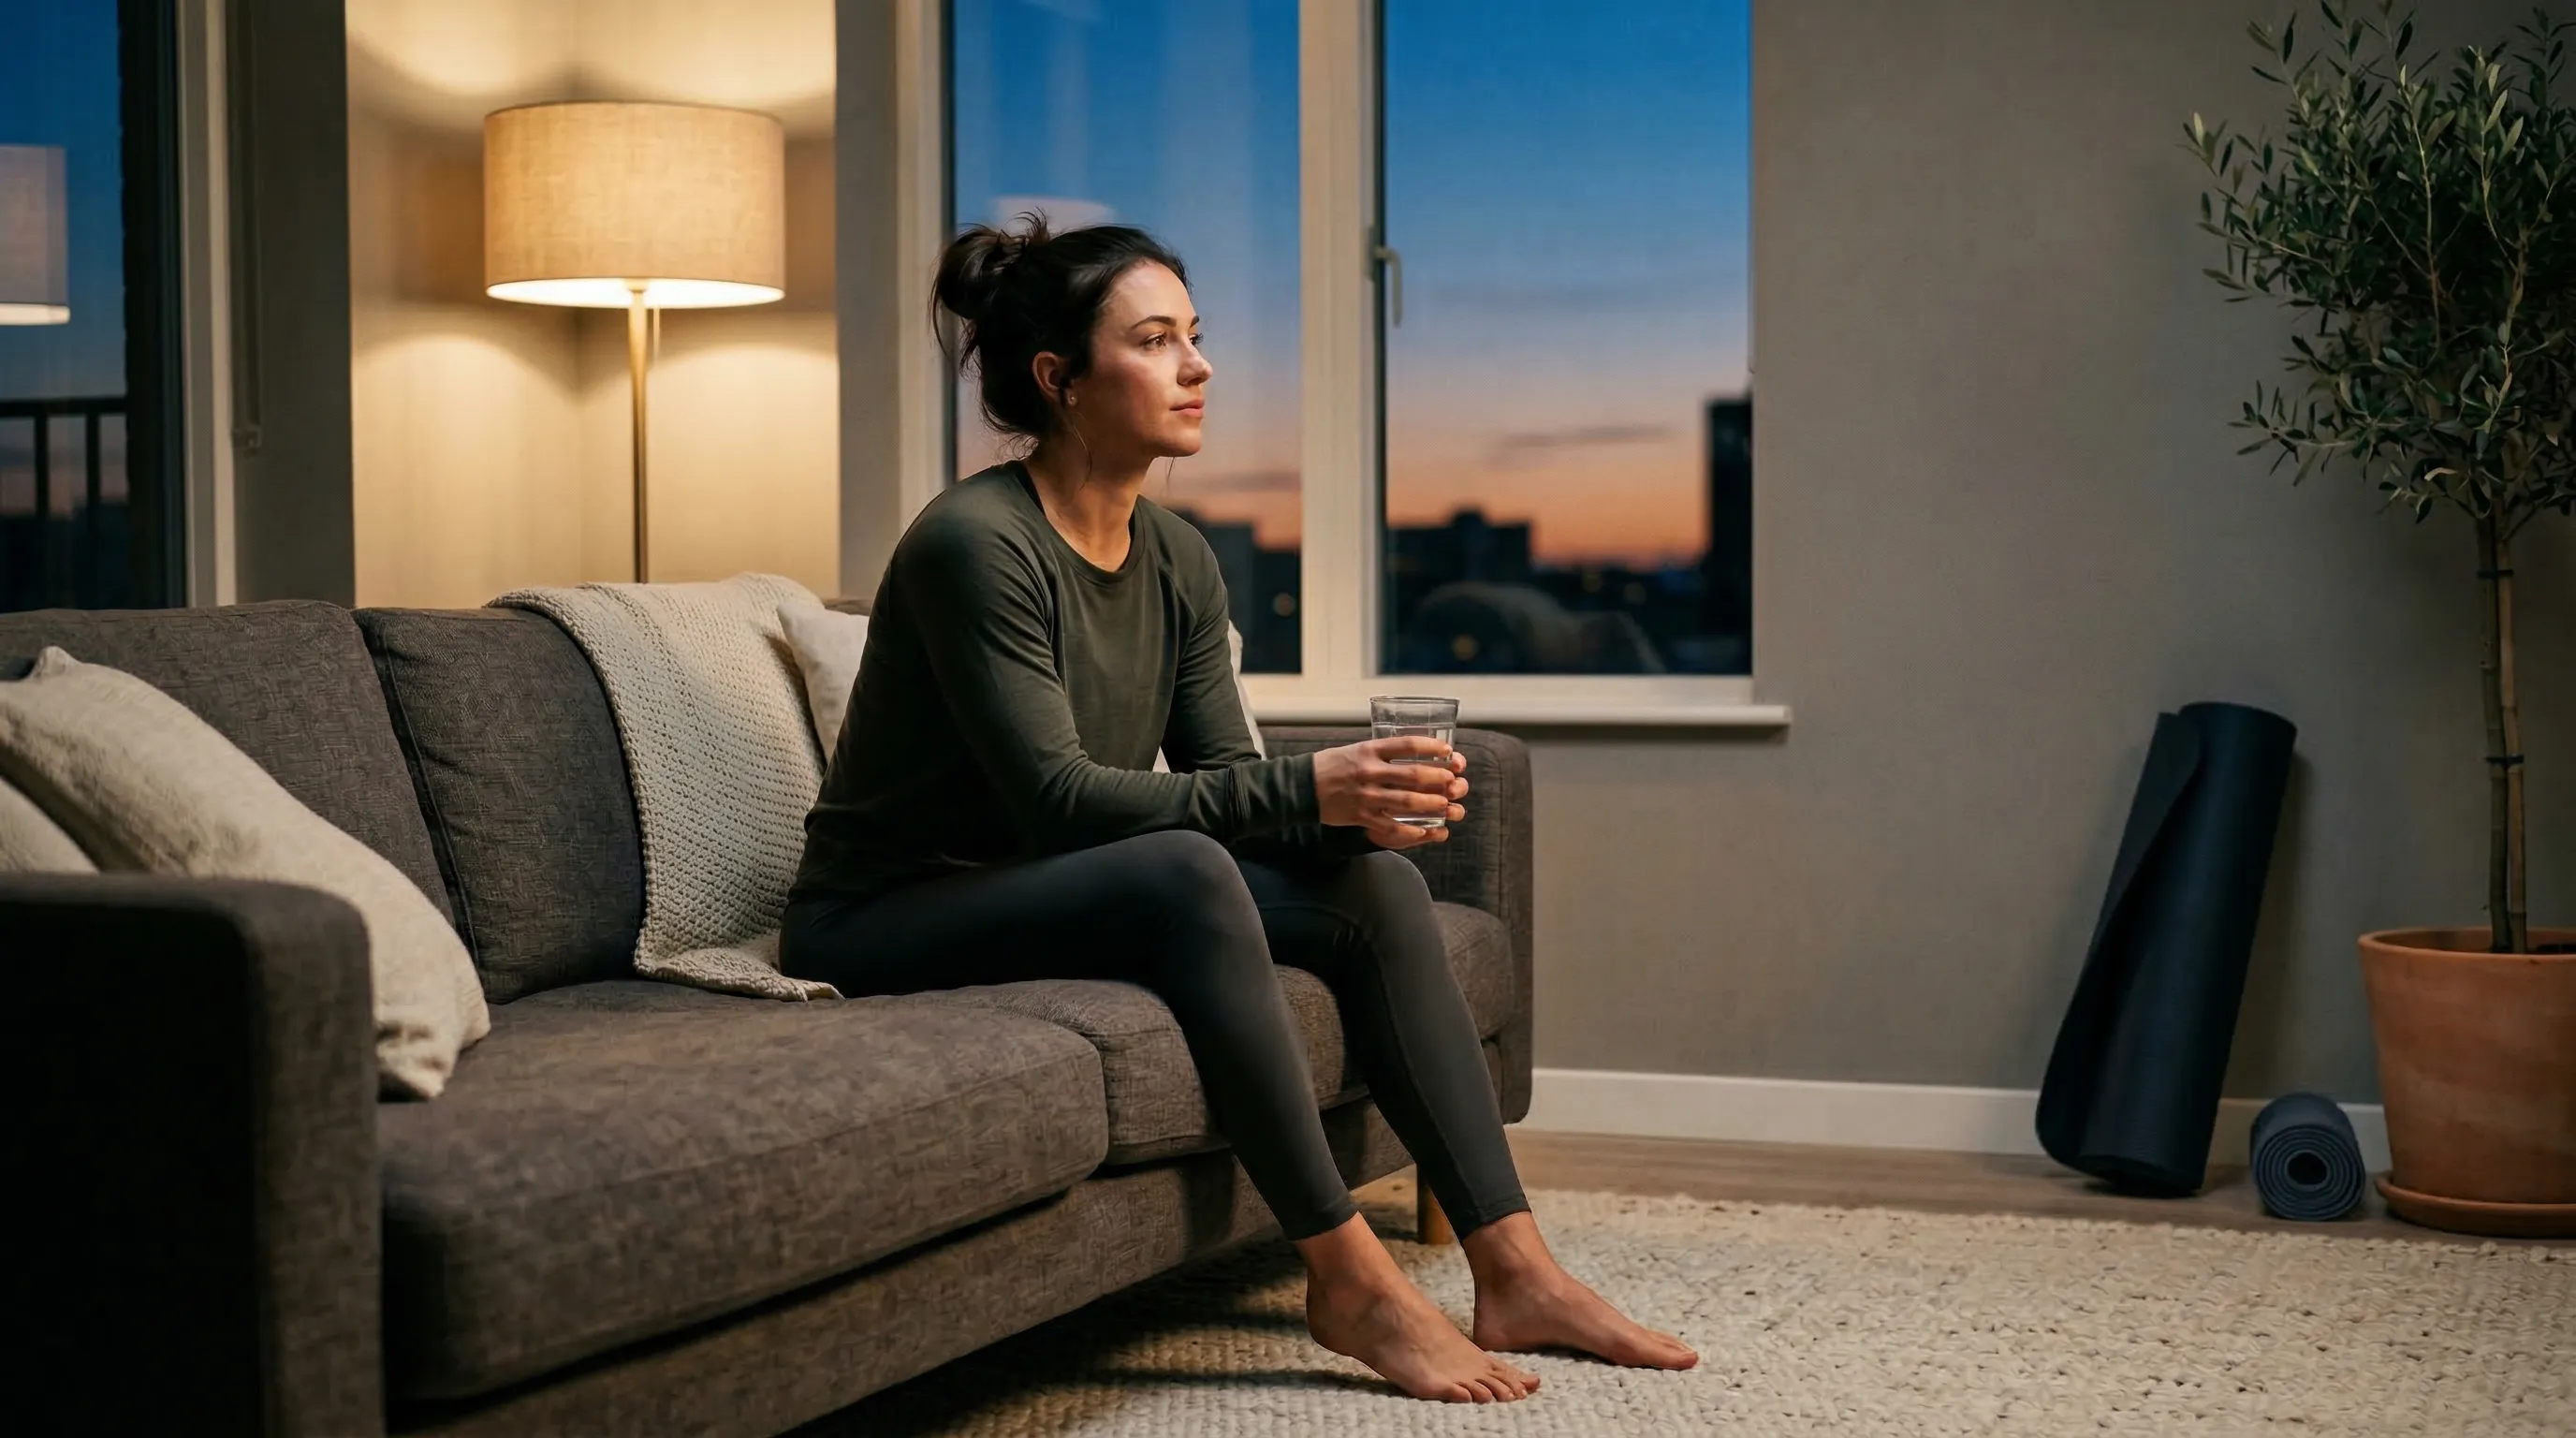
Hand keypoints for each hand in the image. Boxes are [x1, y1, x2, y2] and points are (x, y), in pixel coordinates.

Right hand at [1312, 738, 1469, 849]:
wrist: (1302, 786)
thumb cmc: (1332, 765)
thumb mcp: (1357, 749)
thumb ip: (1383, 753)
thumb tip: (1415, 754)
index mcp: (1370, 750)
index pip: (1408, 745)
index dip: (1432, 748)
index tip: (1448, 752)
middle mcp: (1370, 771)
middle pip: (1414, 775)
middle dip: (1439, 780)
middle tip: (1453, 783)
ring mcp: (1367, 795)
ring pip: (1407, 801)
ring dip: (1432, 805)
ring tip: (1447, 806)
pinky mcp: (1361, 816)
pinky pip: (1390, 826)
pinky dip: (1410, 830)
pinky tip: (1425, 831)